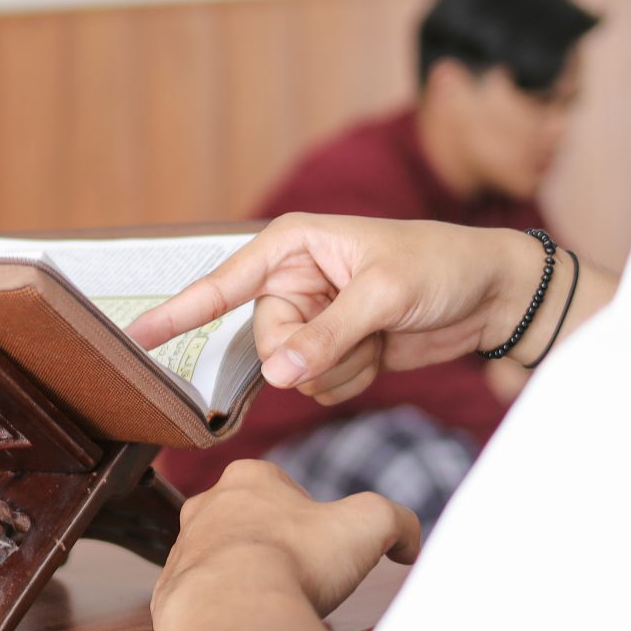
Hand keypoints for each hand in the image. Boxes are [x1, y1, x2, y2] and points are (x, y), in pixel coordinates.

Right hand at [131, 215, 536, 404]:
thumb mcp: (385, 294)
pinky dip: (352, 379)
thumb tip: (279, 376)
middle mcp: (295, 279)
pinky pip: (318, 386)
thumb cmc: (441, 266)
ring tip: (379, 336)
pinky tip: (382, 352)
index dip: (180, 311)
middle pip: (265, 343)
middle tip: (361, 331)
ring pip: (292, 372)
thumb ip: (328, 335)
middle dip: (310, 352)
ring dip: (338, 368)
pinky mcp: (335, 349)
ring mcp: (314, 318)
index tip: (139, 336)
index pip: (224, 282)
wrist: (492, 294)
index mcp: (293, 244)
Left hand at [151, 460, 419, 630]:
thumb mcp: (369, 524)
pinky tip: (246, 629)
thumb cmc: (296, 562)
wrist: (235, 613)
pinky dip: (222, 615)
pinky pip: (199, 603)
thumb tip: (408, 544)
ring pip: (220, 562)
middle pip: (247, 522)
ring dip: (245, 580)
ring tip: (275, 608)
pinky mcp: (168, 595)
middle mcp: (204, 507)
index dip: (308, 516)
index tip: (322, 545)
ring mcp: (182, 551)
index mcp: (248, 478)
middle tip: (301, 578)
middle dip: (273, 547)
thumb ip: (398, 521)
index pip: (280, 486)